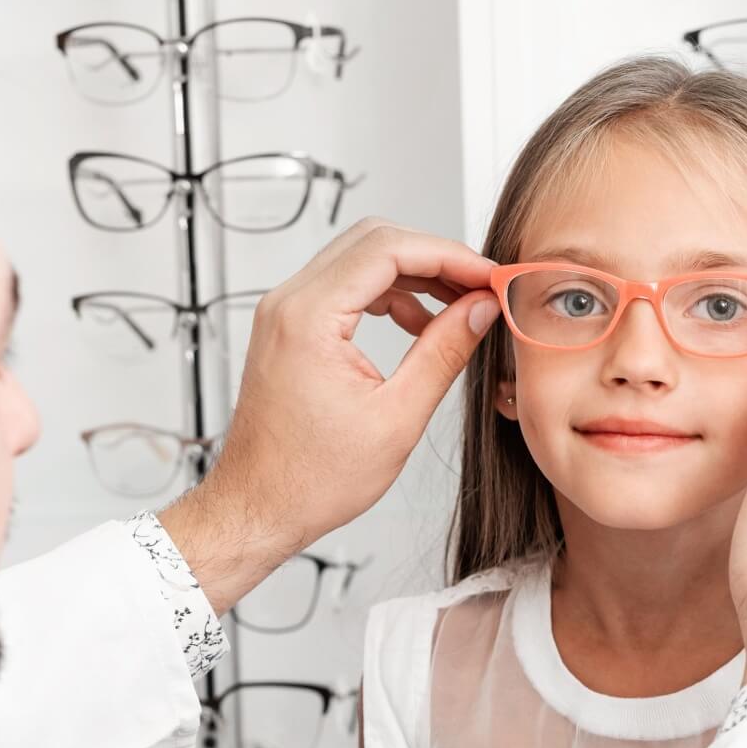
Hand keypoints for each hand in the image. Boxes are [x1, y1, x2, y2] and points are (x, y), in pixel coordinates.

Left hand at [160, 219, 500, 614]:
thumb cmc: (311, 478)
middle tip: (480, 287)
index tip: (489, 276)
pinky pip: (345, 287)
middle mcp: (288, 303)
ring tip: (458, 309)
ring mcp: (285, 313)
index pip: (387, 249)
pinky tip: (420, 325)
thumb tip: (480, 309)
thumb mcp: (396, 418)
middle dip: (434, 258)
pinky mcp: (289, 327)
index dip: (449, 255)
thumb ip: (443, 353)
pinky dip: (388, 294)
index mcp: (308, 318)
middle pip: (373, 241)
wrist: (258, 507)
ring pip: (360, 259)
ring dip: (413, 275)